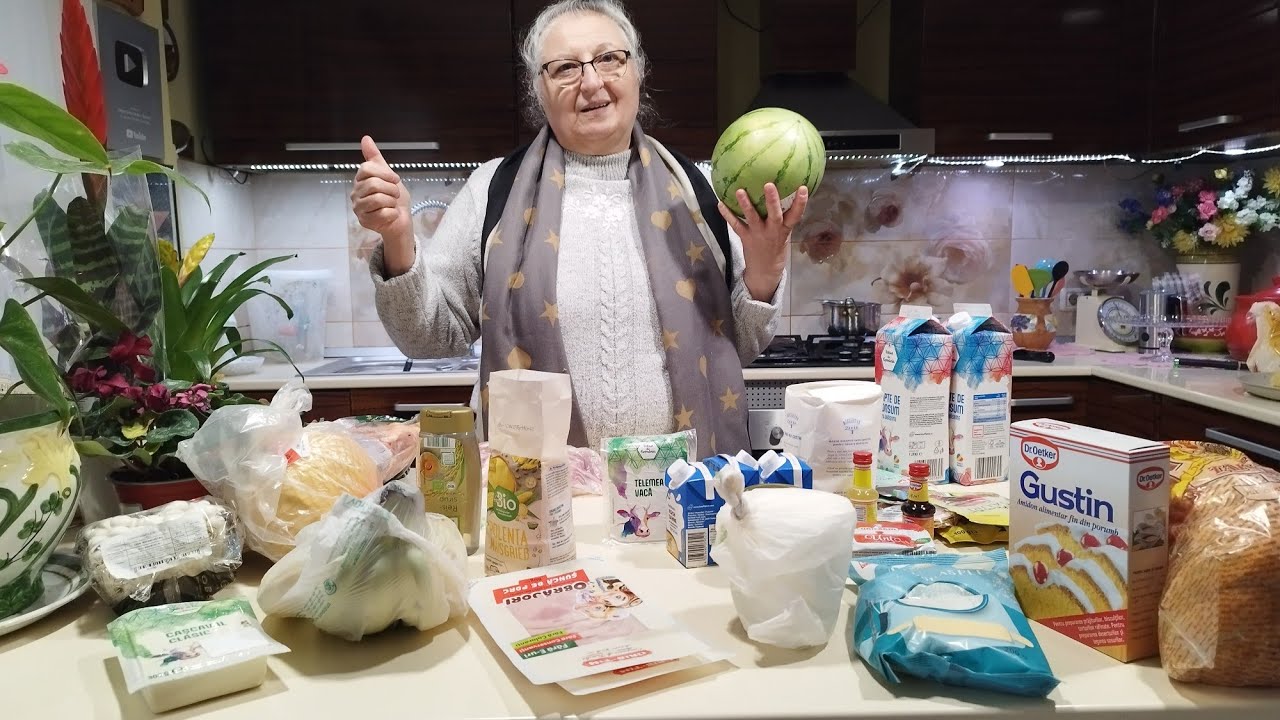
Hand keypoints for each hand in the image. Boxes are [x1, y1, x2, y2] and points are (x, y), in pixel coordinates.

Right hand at [351, 136, 413, 273]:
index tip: (395, 179)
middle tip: (395, 195)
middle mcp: (356, 193)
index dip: (385, 173)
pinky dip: (393, 214)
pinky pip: (383, 213)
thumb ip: (375, 157)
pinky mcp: (365, 221)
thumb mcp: (388, 175)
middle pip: (374, 184)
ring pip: (378, 199)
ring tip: (392, 204)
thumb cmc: (395, 199)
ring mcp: (359, 208)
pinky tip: (391, 215)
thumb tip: (365, 138)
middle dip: (391, 189)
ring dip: (392, 202)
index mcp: (360, 180)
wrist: (402, 221)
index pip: (366, 169)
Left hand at [717, 182, 808, 301]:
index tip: (803, 188)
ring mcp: (758, 234)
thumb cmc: (776, 248)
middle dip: (772, 200)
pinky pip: (735, 225)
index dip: (801, 202)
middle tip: (769, 185)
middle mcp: (772, 231)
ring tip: (740, 191)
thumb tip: (784, 192)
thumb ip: (784, 217)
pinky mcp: (745, 238)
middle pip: (774, 214)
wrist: (764, 271)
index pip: (796, 215)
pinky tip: (720, 204)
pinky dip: (727, 214)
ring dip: (746, 204)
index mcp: (784, 229)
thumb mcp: (785, 234)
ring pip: (752, 217)